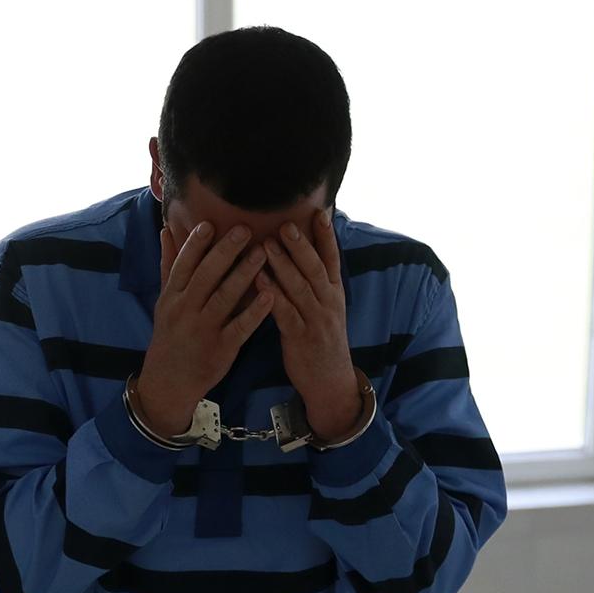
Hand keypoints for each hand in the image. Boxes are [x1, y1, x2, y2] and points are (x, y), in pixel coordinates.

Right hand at [133, 221, 275, 437]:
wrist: (170, 381)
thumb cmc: (170, 335)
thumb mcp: (164, 300)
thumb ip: (169, 265)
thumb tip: (167, 230)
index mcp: (172, 297)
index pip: (183, 265)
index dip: (196, 244)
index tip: (211, 223)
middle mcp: (185, 310)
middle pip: (206, 276)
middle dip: (225, 252)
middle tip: (245, 229)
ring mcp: (204, 330)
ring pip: (225, 297)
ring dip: (244, 274)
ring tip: (263, 253)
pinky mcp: (221, 348)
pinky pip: (240, 326)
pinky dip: (255, 311)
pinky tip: (270, 294)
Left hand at [255, 210, 361, 438]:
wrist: (330, 381)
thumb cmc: (321, 340)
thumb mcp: (325, 309)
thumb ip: (315, 283)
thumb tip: (303, 254)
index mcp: (335, 294)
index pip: (333, 259)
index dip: (327, 236)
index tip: (321, 211)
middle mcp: (328, 303)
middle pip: (316, 268)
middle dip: (301, 245)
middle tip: (285, 223)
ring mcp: (316, 320)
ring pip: (300, 288)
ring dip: (283, 265)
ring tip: (266, 244)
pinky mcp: (300, 337)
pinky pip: (285, 313)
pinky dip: (272, 295)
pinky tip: (258, 281)